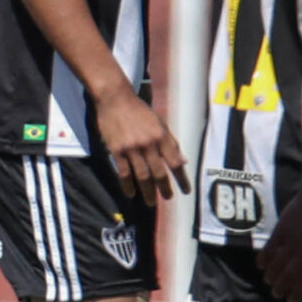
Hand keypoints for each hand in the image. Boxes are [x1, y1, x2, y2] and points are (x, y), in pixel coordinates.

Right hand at [92, 86, 189, 202]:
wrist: (115, 98)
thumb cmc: (139, 110)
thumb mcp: (159, 123)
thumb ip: (170, 142)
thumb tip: (182, 161)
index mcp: (162, 136)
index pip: (175, 162)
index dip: (182, 178)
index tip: (186, 190)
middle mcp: (149, 144)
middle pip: (159, 172)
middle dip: (164, 188)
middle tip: (168, 198)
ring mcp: (132, 148)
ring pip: (142, 175)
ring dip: (147, 191)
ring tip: (151, 202)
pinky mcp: (117, 150)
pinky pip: (123, 171)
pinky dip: (127, 184)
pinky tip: (130, 193)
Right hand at [259, 183, 301, 301]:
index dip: (297, 292)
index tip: (290, 301)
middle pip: (291, 274)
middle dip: (282, 287)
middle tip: (275, 294)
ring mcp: (293, 240)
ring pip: (278, 264)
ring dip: (271, 276)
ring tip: (268, 281)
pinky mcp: (282, 230)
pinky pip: (269, 249)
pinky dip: (264, 259)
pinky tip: (260, 266)